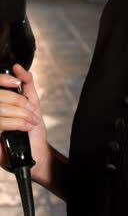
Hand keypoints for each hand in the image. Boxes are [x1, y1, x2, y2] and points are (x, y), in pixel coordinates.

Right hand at [0, 64, 48, 179]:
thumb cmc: (31, 126)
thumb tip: (17, 67)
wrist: (35, 151)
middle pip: (0, 97)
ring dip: (21, 113)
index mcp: (1, 100)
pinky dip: (18, 123)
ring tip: (32, 120)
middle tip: (32, 109)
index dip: (3, 79)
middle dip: (19, 101)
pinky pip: (1, 123)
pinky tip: (27, 126)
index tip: (16, 83)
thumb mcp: (31, 99)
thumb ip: (26, 81)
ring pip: (0, 109)